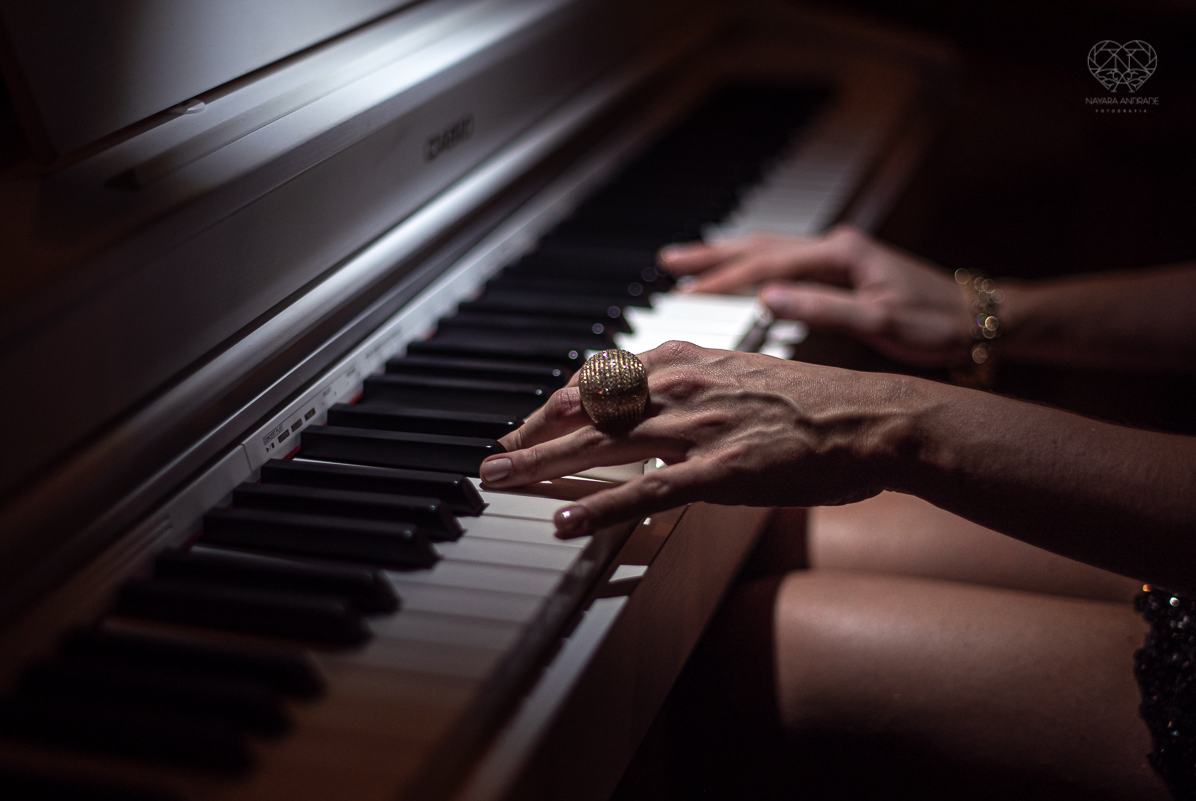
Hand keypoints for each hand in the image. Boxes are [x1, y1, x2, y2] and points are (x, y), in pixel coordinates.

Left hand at [478, 342, 917, 535]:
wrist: (873, 416)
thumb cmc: (813, 402)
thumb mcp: (740, 375)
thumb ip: (688, 385)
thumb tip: (647, 402)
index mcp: (686, 360)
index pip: (598, 380)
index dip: (551, 407)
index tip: (524, 429)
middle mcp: (684, 386)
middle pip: (587, 410)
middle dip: (531, 437)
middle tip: (491, 461)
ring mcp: (701, 427)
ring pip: (604, 444)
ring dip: (544, 465)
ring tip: (501, 483)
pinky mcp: (724, 469)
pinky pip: (649, 490)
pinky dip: (600, 505)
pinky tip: (564, 522)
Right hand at [658, 226, 973, 366]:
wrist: (980, 319)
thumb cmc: (938, 323)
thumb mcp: (879, 323)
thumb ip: (822, 310)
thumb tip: (766, 300)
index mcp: (842, 255)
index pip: (768, 265)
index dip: (724, 280)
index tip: (686, 293)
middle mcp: (837, 247)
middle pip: (762, 246)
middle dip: (714, 255)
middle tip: (670, 261)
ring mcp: (840, 256)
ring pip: (772, 250)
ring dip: (730, 256)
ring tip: (690, 263)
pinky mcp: (844, 270)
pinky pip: (787, 262)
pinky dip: (755, 266)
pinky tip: (741, 275)